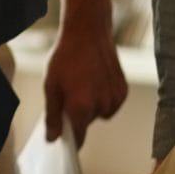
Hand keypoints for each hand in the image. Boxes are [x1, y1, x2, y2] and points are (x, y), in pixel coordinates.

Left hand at [42, 20, 128, 147]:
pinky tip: (96, 80)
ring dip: (91, 105)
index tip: (64, 140)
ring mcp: (115, 98)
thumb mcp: (51, 86)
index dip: (70, 140)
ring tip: (82, 82)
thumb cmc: (65, 58)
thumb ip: (52, 116)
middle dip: (77, 113)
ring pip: (99, 114)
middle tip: (69, 92)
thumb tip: (53, 139)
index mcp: (81, 106)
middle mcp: (102, 105)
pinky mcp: (123, 91)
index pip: (78, 137)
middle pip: (87, 123)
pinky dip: (103, 97)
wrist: (88, 33)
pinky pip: (111, 104)